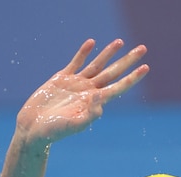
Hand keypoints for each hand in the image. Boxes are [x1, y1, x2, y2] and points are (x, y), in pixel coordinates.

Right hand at [15, 39, 148, 147]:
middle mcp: (89, 91)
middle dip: (128, 60)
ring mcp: (76, 84)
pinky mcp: (61, 79)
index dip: (133, 77)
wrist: (34, 128)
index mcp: (96, 102)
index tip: (146, 67)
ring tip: (120, 41)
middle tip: (143, 48)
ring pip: (97, 64)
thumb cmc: (54, 131)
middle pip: (113, 72)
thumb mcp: (74, 124)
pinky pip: (76, 63)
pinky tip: (92, 43)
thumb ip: (88, 113)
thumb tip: (99, 98)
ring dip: (109, 53)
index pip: (119, 87)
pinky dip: (84, 53)